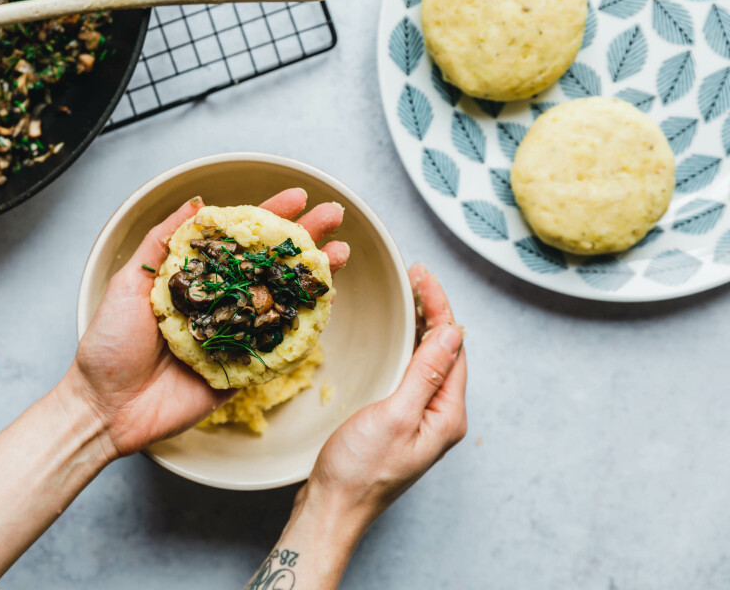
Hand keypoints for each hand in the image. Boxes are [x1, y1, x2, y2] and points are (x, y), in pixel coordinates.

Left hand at [64, 188, 350, 459]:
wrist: (106, 405)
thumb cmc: (110, 344)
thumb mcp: (130, 281)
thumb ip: (163, 240)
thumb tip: (196, 202)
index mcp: (195, 279)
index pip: (238, 239)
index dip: (269, 215)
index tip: (297, 196)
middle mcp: (219, 302)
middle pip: (269, 265)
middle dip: (304, 240)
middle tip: (333, 216)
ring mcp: (234, 335)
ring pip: (280, 301)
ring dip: (312, 277)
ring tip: (339, 254)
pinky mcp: (242, 369)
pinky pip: (278, 346)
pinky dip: (304, 325)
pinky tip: (324, 302)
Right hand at [304, 265, 466, 527]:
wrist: (332, 509)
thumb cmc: (359, 469)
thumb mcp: (394, 415)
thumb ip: (425, 374)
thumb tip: (454, 332)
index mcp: (447, 414)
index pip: (452, 346)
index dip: (440, 307)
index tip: (421, 276)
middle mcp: (440, 416)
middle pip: (445, 351)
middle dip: (434, 310)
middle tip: (415, 276)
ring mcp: (420, 420)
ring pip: (429, 361)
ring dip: (423, 326)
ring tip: (411, 294)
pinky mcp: (399, 422)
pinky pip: (412, 374)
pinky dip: (408, 346)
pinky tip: (399, 336)